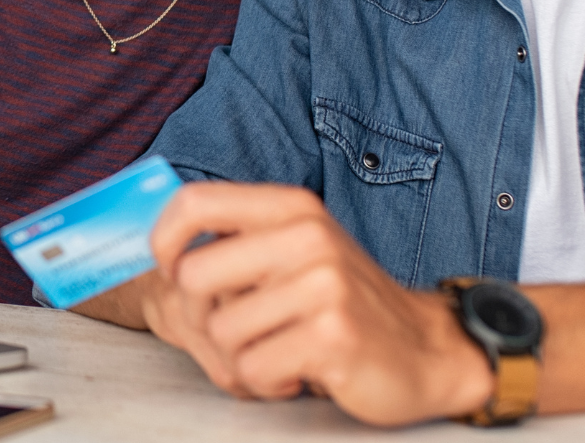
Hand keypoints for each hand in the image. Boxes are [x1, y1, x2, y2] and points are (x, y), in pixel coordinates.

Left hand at [149, 182, 492, 425]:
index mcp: (291, 208)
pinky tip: (297, 372)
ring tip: (280, 350)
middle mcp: (307, 237)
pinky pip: (252, 369)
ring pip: (221, 332)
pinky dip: (266, 382)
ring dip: (241, 357)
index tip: (171, 269)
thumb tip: (156, 250)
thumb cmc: (345, 304)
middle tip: (238, 332)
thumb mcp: (296, 252)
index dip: (164, 240)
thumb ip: (238, 242)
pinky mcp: (332, 336)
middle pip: (194, 277)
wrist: (427, 349)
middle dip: (202, 318)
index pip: (194, 203)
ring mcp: (323, 285)